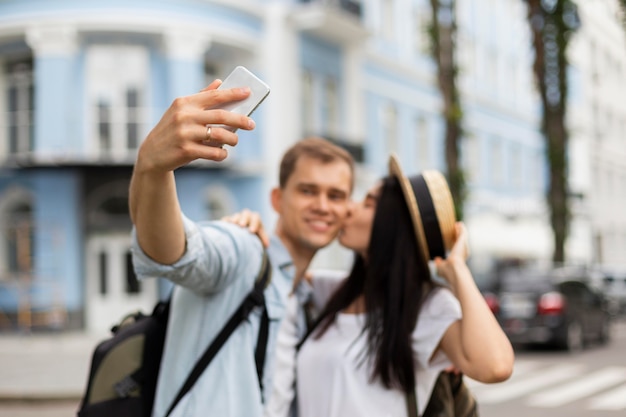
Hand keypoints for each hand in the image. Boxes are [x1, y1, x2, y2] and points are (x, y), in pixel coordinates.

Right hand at [135, 79, 255, 173]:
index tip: (248, 92)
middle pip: (221, 116)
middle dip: (240, 120)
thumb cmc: (171, 129)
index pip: (214, 96)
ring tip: (235, 141)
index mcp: (184, 103)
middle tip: (252, 124)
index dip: (233, 93)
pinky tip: (222, 152)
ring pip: (220, 135)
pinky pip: (214, 152)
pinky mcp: (186, 150)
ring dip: (232, 139)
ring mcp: (185, 134)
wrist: (151, 153)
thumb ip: (201, 97)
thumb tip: (220, 82)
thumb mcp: (181, 110)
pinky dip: (222, 153)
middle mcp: (184, 116)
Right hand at [222, 209, 269, 247]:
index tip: (252, 231)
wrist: (246, 237)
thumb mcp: (260, 238)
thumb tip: (267, 245)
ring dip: (235, 219)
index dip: (254, 223)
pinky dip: (225, 222)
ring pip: (236, 216)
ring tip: (233, 224)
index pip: (256, 218)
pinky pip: (226, 219)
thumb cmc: (255, 238)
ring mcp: (237, 218)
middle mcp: (246, 216)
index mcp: (255, 219)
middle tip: (242, 225)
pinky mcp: (228, 221)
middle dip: (244, 219)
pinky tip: (224, 224)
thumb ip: (263, 239)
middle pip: (246, 213)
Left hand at [434, 222, 468, 282]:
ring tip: (458, 224)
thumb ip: (439, 263)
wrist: (454, 270)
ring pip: (462, 237)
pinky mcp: (462, 242)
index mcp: (458, 259)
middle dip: (459, 235)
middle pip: (461, 242)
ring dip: (460, 230)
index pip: (457, 250)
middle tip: (457, 229)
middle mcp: (463, 253)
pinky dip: (461, 229)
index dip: (456, 244)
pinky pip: (462, 233)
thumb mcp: (441, 267)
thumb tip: (437, 259)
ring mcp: (464, 247)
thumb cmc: (448, 272)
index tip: (454, 240)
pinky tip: (459, 224)